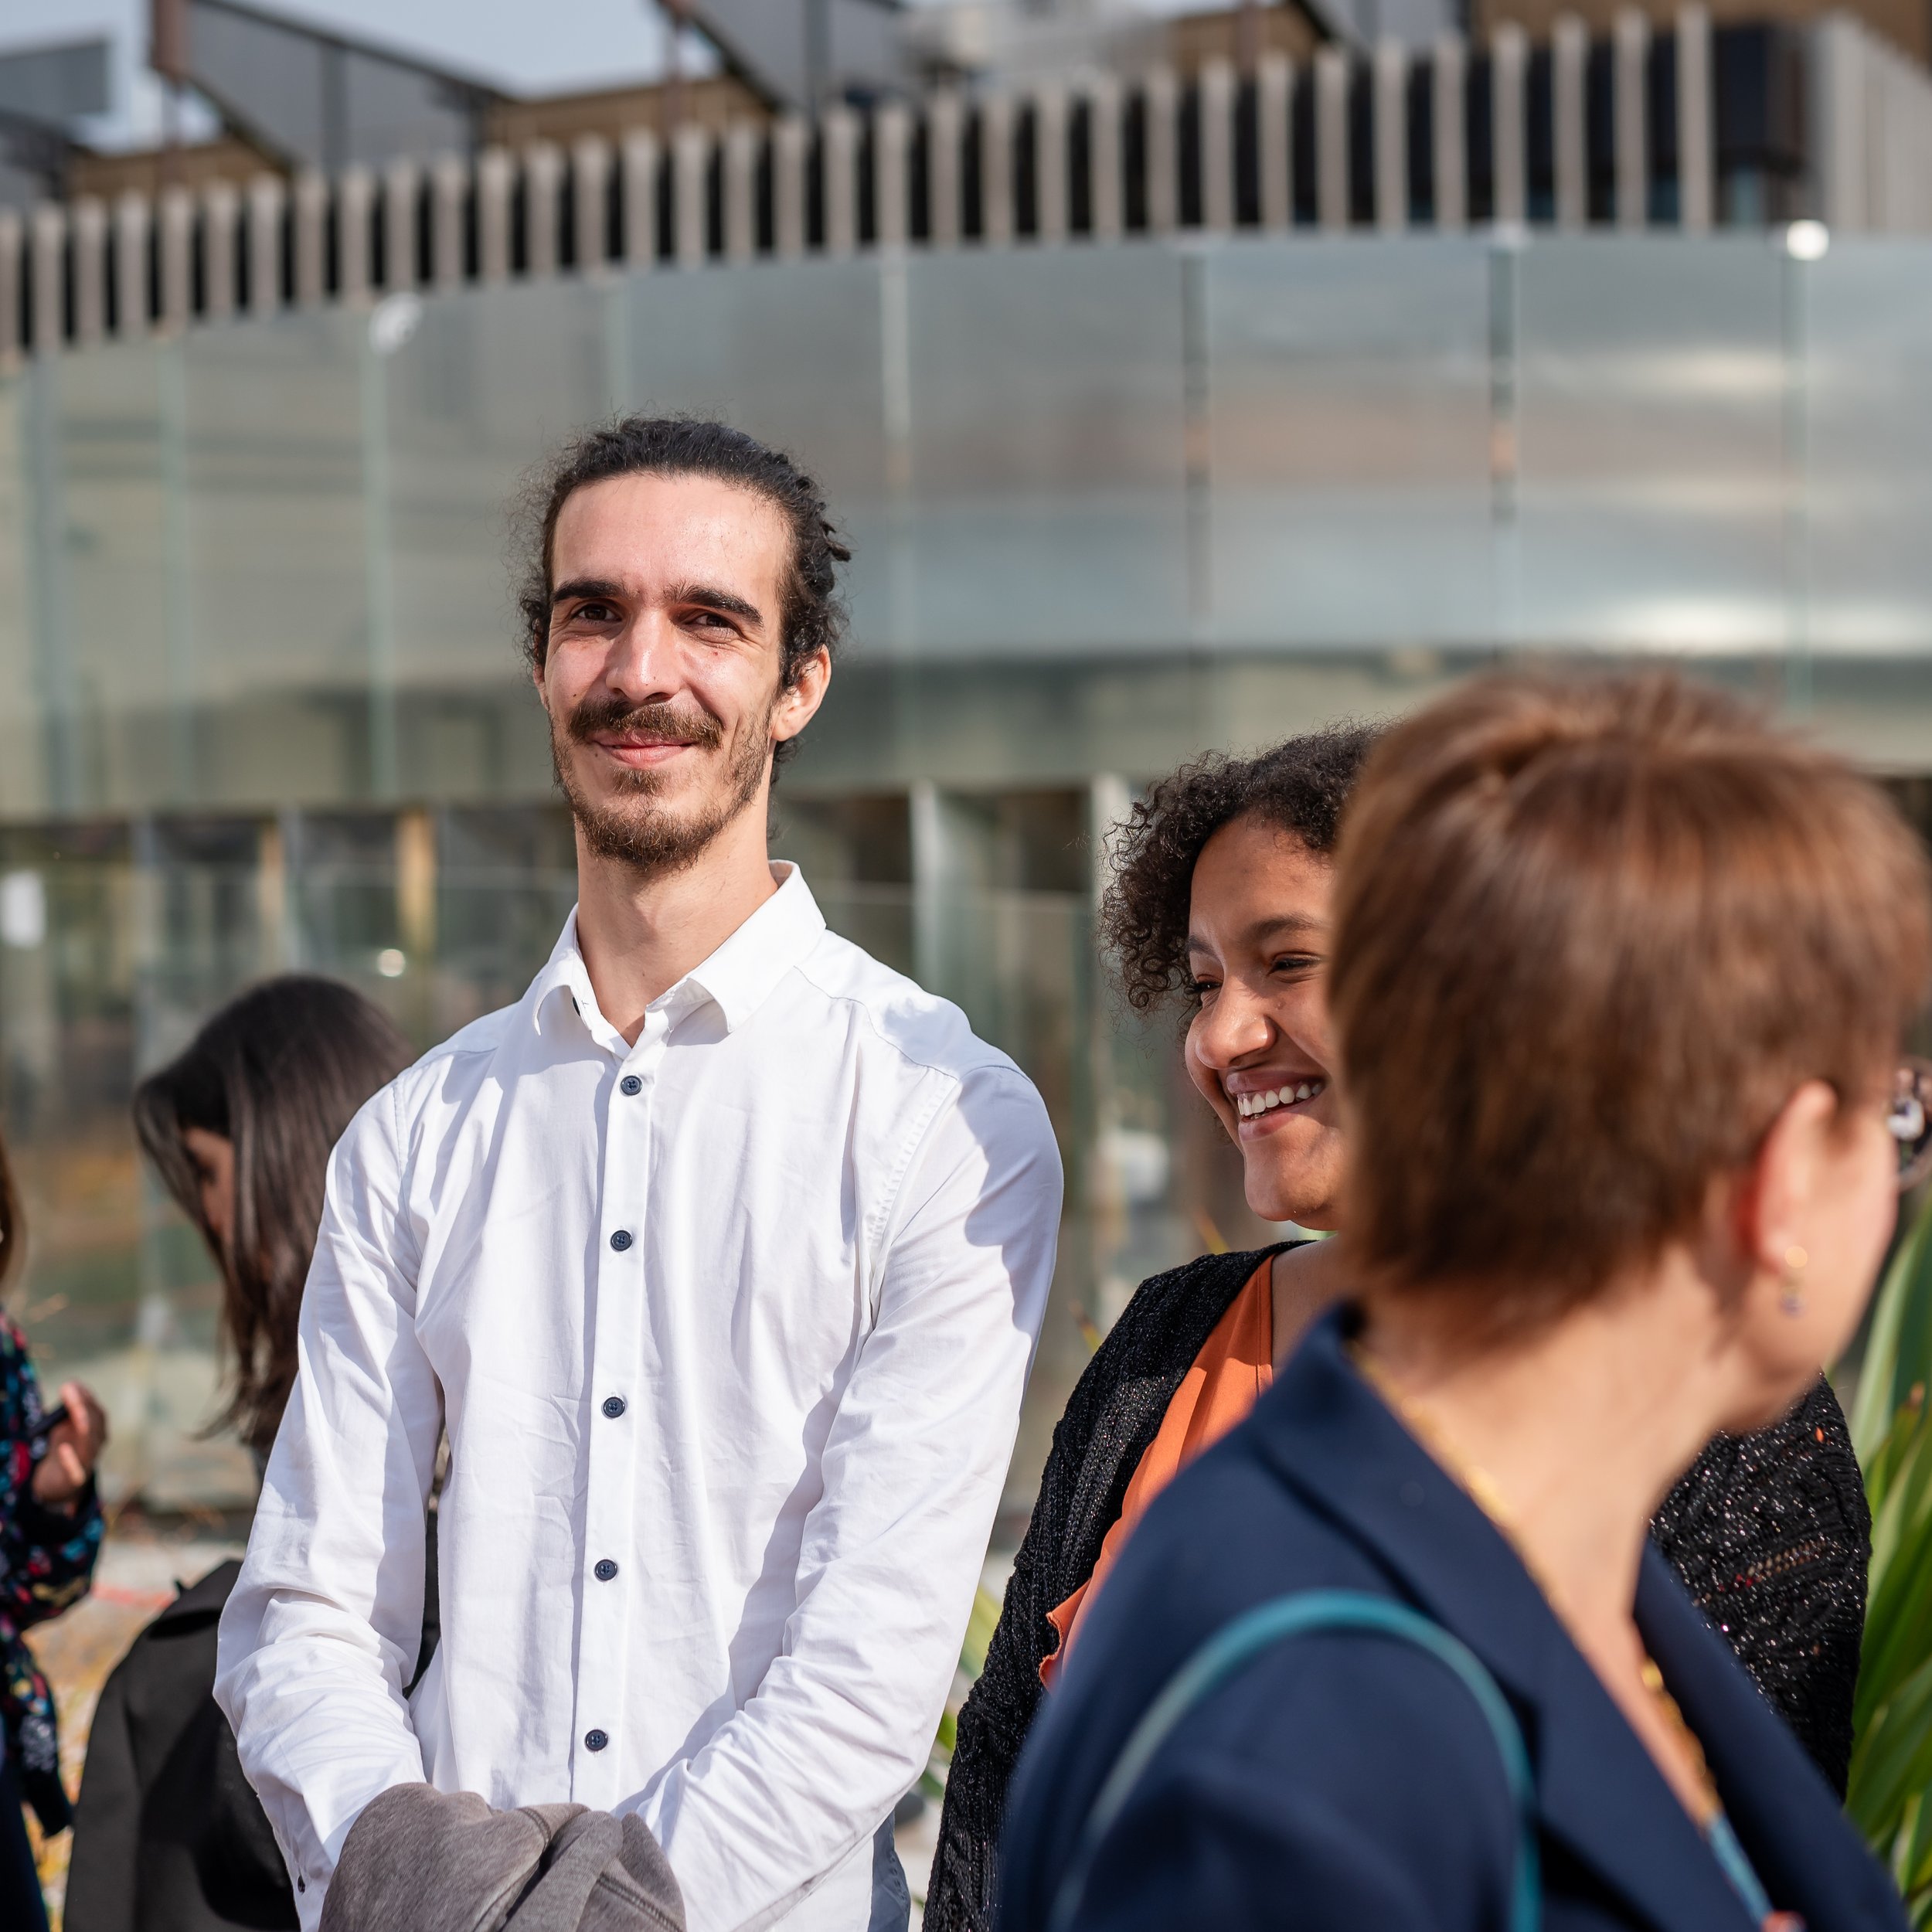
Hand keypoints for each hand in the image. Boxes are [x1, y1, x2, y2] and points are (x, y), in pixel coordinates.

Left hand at [30, 1382, 106, 1508]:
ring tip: (76, 1413)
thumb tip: (71, 1386)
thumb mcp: (65, 1426)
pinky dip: (71, 1460)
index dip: (84, 1397)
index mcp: (97, 1429)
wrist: (60, 1483)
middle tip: (68, 1389)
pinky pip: (76, 1471)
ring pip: (90, 1443)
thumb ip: (69, 1409)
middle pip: (95, 1423)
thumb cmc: (64, 1449)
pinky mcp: (75, 1479)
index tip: (70, 1384)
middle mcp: (98, 1443)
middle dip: (82, 1405)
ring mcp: (88, 1461)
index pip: (96, 1411)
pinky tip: (64, 1450)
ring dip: (83, 1426)